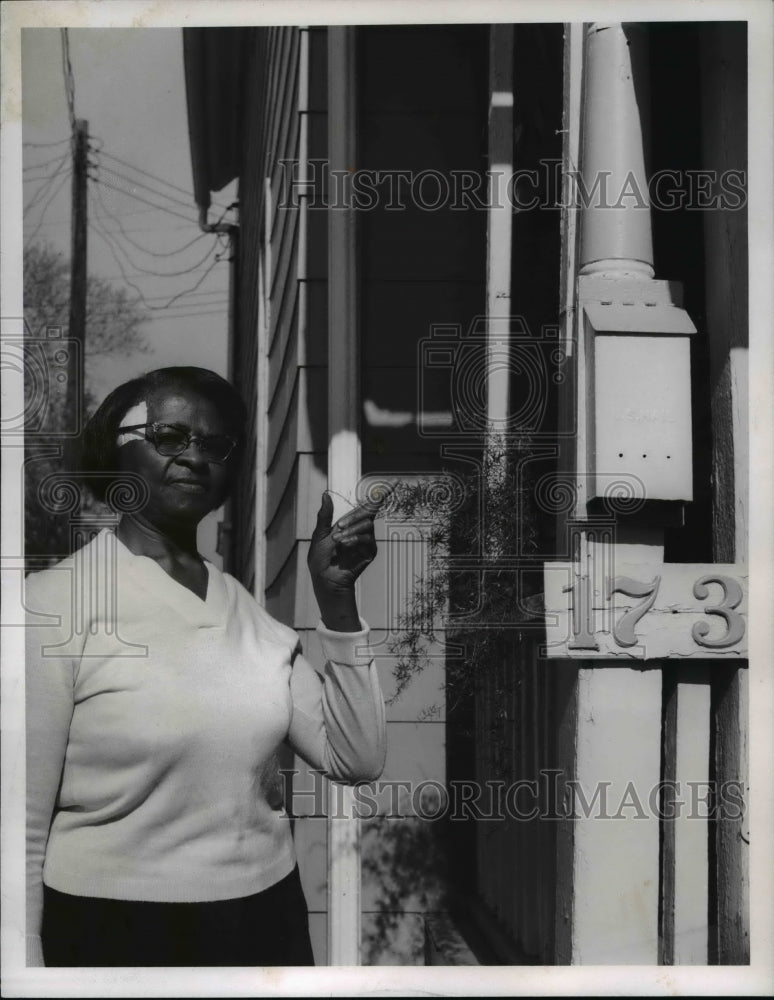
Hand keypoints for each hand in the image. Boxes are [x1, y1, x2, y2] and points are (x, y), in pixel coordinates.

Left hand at [307, 492, 383, 629]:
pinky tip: (345, 545)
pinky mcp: (370, 551)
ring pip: (367, 525)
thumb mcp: (320, 534)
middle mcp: (361, 529)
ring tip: (337, 542)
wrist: (326, 578)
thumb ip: (325, 515)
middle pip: (368, 512)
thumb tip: (326, 494)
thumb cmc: (321, 558)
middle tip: (338, 526)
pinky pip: (368, 538)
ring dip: (351, 531)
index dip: (381, 494)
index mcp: (349, 522)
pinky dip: (355, 539)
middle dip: (354, 517)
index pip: (367, 505)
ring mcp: (367, 540)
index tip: (393, 483)